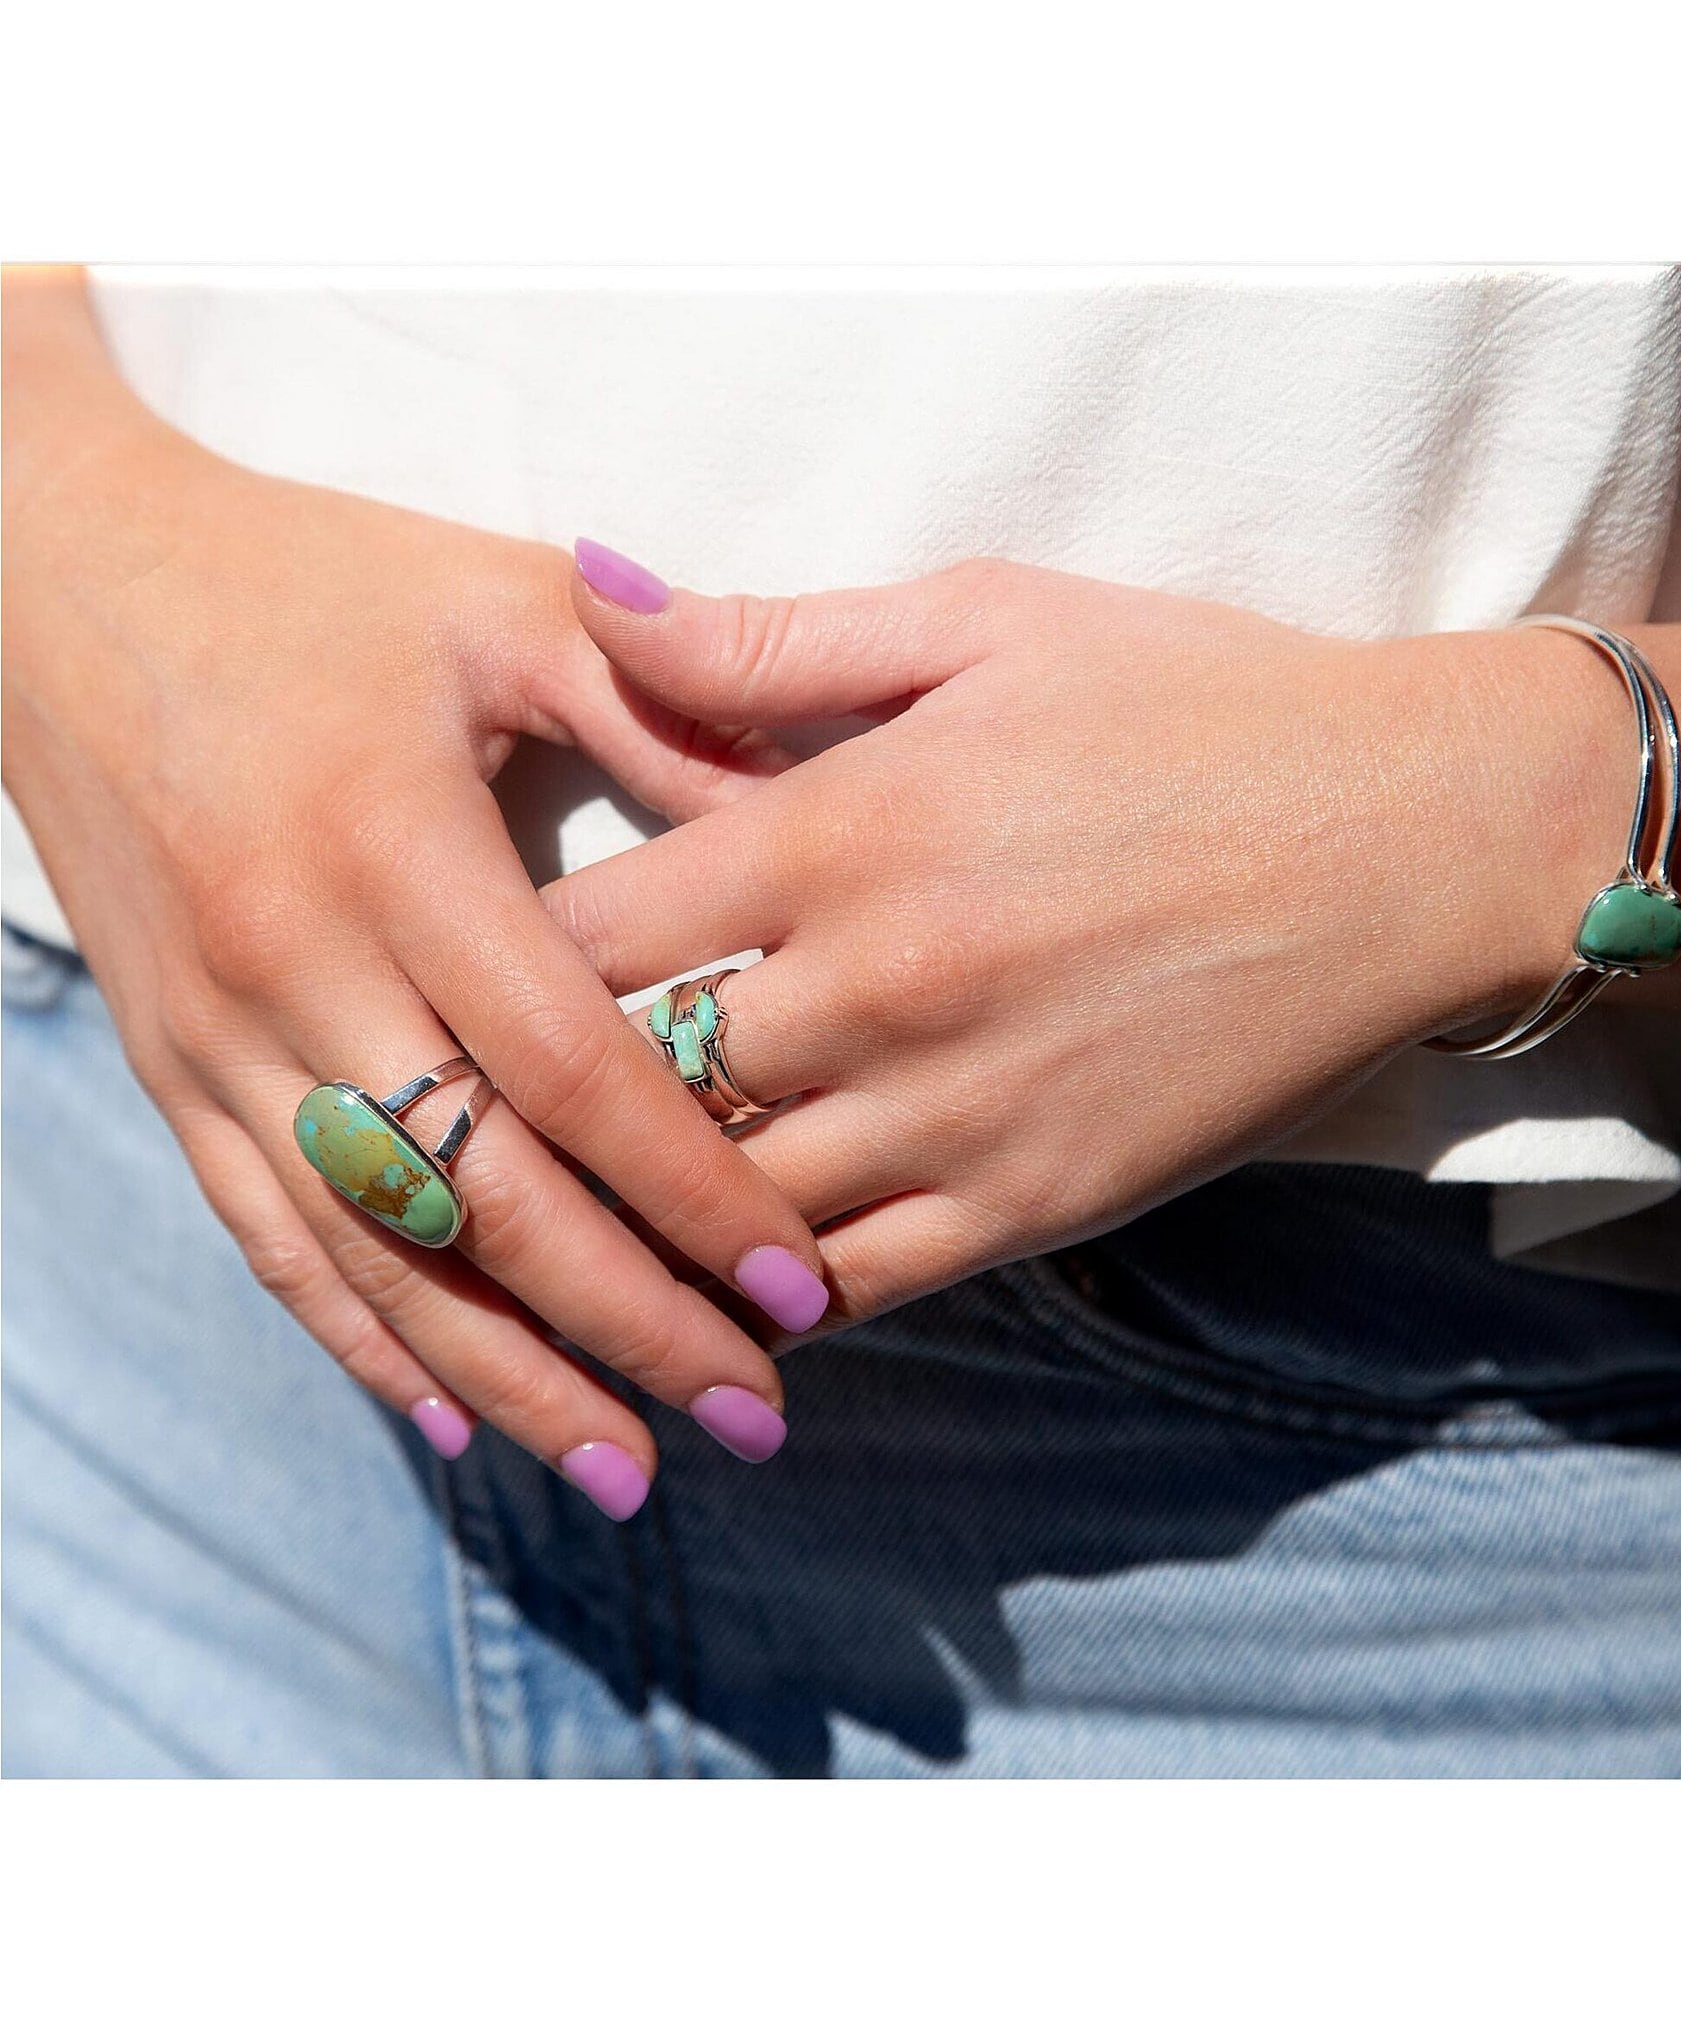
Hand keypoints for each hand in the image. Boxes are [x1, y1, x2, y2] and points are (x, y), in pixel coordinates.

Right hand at [2, 284, 825, 1508]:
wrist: (52, 581)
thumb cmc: (311, 586)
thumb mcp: (499, 601)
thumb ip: (662, 697)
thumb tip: (814, 807)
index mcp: (392, 850)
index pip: (567, 1070)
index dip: (692, 1189)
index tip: (801, 1285)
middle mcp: (294, 965)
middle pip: (480, 1196)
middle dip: (628, 1322)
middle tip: (756, 1415)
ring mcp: (216, 1033)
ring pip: (371, 1250)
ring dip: (506, 1373)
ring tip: (626, 1468)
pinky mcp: (169, 1065)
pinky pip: (265, 1231)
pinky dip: (357, 1334)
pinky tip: (450, 1414)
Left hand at [546, 548, 1629, 1332]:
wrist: (1414, 836)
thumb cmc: (1198, 704)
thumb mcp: (987, 619)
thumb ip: (773, 634)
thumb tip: (595, 591)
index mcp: (841, 826)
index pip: (585, 933)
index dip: (503, 963)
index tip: (475, 973)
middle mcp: (877, 984)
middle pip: (629, 1082)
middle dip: (553, 1100)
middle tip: (495, 1109)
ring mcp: (957, 1111)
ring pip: (722, 1203)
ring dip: (645, 1209)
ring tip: (584, 1211)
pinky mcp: (1038, 1202)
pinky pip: (851, 1285)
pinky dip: (769, 1293)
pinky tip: (723, 1282)